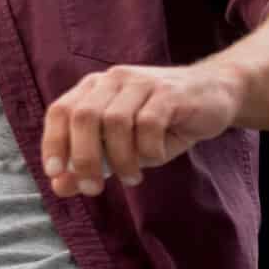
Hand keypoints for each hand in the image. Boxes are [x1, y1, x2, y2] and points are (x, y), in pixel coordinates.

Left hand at [40, 61, 241, 197]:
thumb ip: (91, 163)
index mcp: (94, 88)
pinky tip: (155, 159)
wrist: (215, 95)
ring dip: (121, 159)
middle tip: (93, 188)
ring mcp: (141, 83)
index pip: (60, 111)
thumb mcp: (122, 147)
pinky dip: (148, 150)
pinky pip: (149, 124)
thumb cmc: (161, 124)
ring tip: (131, 177)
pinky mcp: (169, 92)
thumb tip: (60, 187)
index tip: (56, 173)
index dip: (53, 142)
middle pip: (84, 116)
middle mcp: (114, 79)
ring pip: (115, 122)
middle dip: (84, 158)